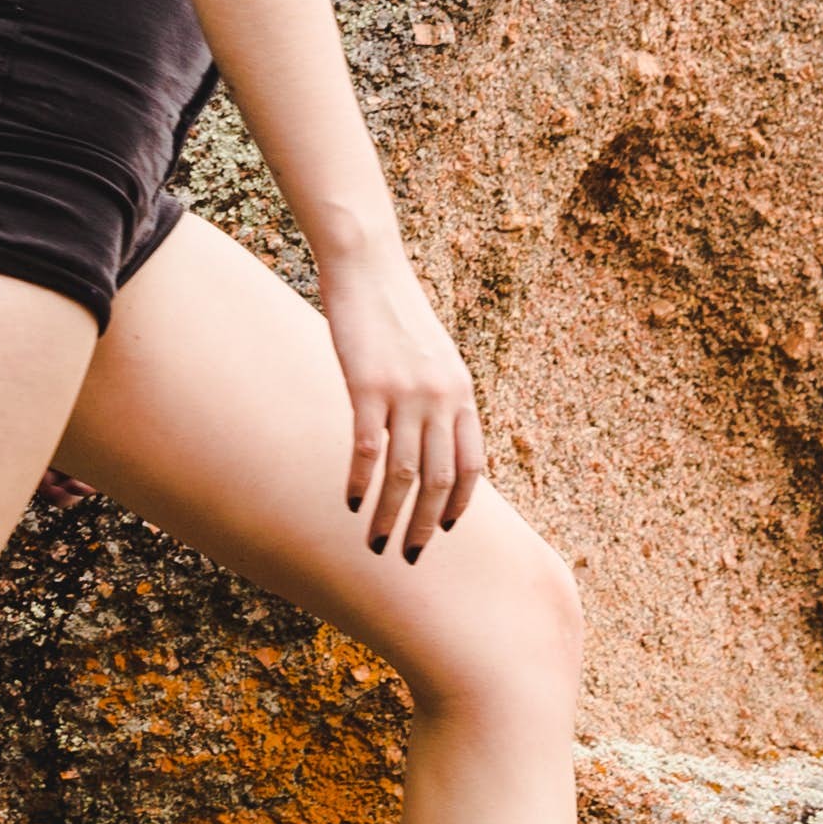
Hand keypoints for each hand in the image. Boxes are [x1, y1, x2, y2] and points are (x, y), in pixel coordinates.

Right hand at [320, 248, 482, 559]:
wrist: (369, 268)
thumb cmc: (397, 312)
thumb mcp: (434, 355)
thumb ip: (440, 396)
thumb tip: (434, 437)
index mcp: (461, 392)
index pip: (471, 464)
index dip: (458, 503)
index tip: (444, 530)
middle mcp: (441, 398)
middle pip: (439, 479)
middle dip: (426, 525)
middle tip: (410, 556)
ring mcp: (406, 393)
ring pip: (404, 474)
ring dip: (391, 516)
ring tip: (376, 543)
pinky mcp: (368, 386)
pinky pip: (368, 449)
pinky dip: (361, 482)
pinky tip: (351, 502)